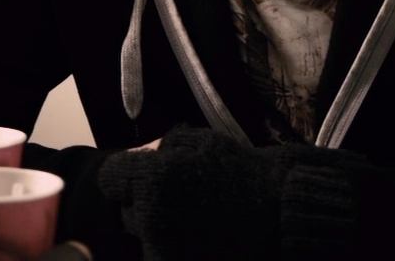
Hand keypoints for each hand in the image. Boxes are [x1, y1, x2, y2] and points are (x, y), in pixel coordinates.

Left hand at [98, 127, 360, 259]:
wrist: (284, 219)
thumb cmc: (247, 174)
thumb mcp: (204, 144)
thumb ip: (164, 147)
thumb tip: (141, 155)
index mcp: (152, 181)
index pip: (111, 179)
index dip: (127, 176)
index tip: (142, 177)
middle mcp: (150, 218)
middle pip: (128, 213)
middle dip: (146, 206)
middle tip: (181, 201)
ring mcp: (164, 250)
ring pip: (147, 239)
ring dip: (162, 232)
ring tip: (199, 223)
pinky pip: (164, 257)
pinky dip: (177, 250)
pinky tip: (205, 240)